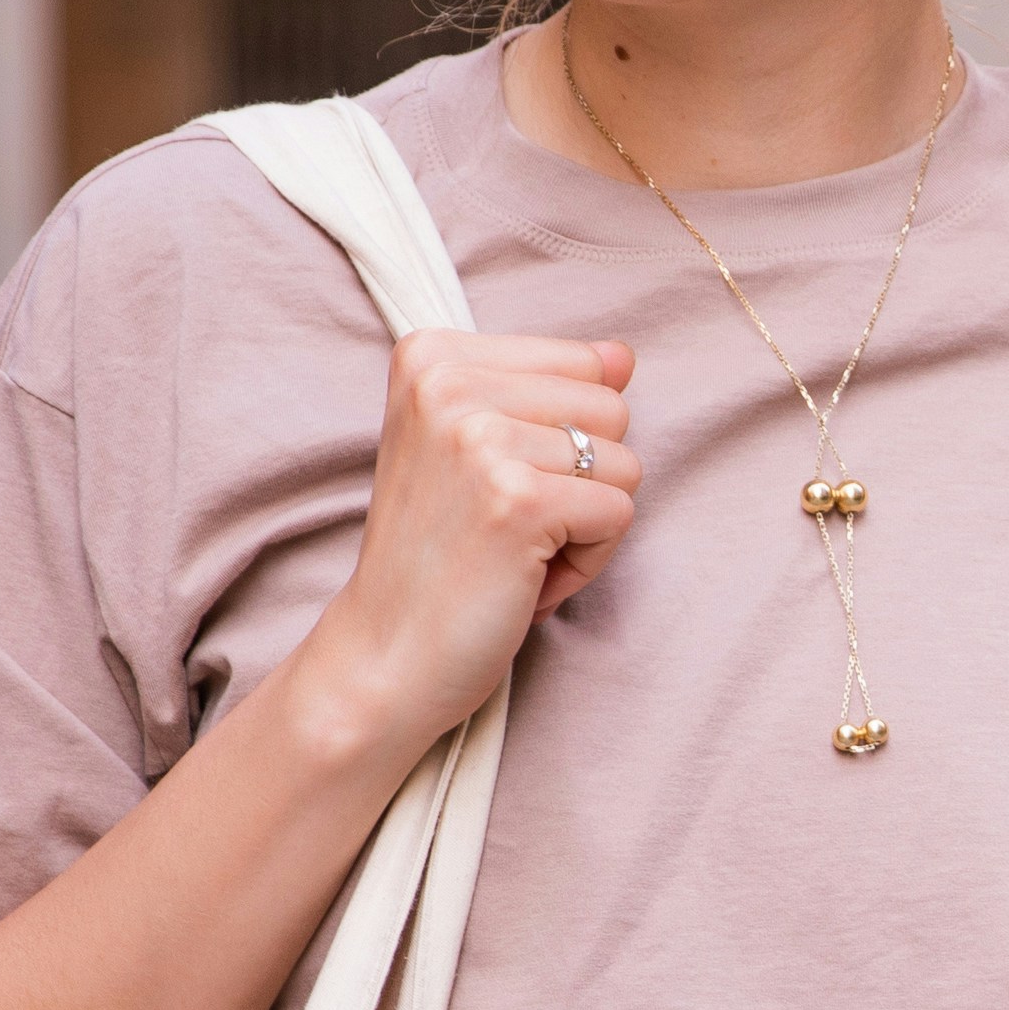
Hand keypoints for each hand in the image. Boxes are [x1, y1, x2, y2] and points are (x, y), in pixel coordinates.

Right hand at [292, 328, 638, 751]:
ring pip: (624, 462)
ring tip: (516, 552)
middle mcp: (448, 383)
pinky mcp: (518, 501)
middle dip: (583, 479)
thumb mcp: (474, 447)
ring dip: (586, 524)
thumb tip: (622, 355)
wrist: (383, 654)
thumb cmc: (436, 555)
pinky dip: (588, 561)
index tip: (497, 485)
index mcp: (431, 355)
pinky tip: (526, 579)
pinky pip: (619, 513)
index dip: (562, 438)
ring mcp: (480, 440)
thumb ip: (546, 390)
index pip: (581, 363)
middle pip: (610, 407)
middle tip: (509, 525)